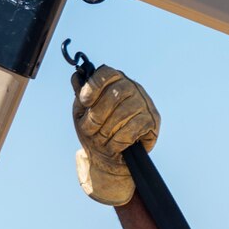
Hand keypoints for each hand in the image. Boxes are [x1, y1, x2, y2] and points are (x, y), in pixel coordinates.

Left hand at [73, 64, 161, 205]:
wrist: (109, 155)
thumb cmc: (95, 129)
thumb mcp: (83, 111)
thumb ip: (80, 95)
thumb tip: (76, 78)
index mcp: (115, 80)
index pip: (106, 73)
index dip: (93, 86)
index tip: (84, 101)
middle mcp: (132, 87)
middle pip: (114, 94)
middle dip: (96, 116)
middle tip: (89, 130)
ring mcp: (144, 103)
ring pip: (122, 114)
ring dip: (106, 132)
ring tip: (101, 140)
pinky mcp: (152, 121)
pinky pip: (132, 130)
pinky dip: (118, 141)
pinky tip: (113, 146)